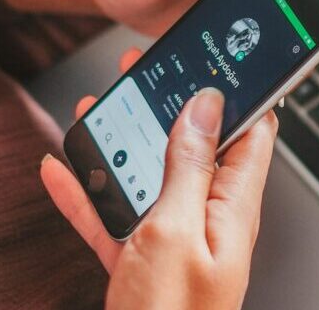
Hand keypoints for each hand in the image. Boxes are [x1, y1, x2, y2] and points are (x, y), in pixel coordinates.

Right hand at [41, 49, 277, 308]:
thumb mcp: (177, 229)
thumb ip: (191, 165)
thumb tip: (207, 104)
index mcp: (233, 204)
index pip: (252, 131)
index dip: (239, 93)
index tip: (218, 61)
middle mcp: (210, 214)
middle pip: (196, 146)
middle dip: (172, 106)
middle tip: (148, 72)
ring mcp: (176, 235)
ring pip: (153, 174)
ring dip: (127, 141)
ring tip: (103, 108)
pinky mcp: (144, 257)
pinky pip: (120, 213)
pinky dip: (94, 191)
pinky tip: (66, 171)